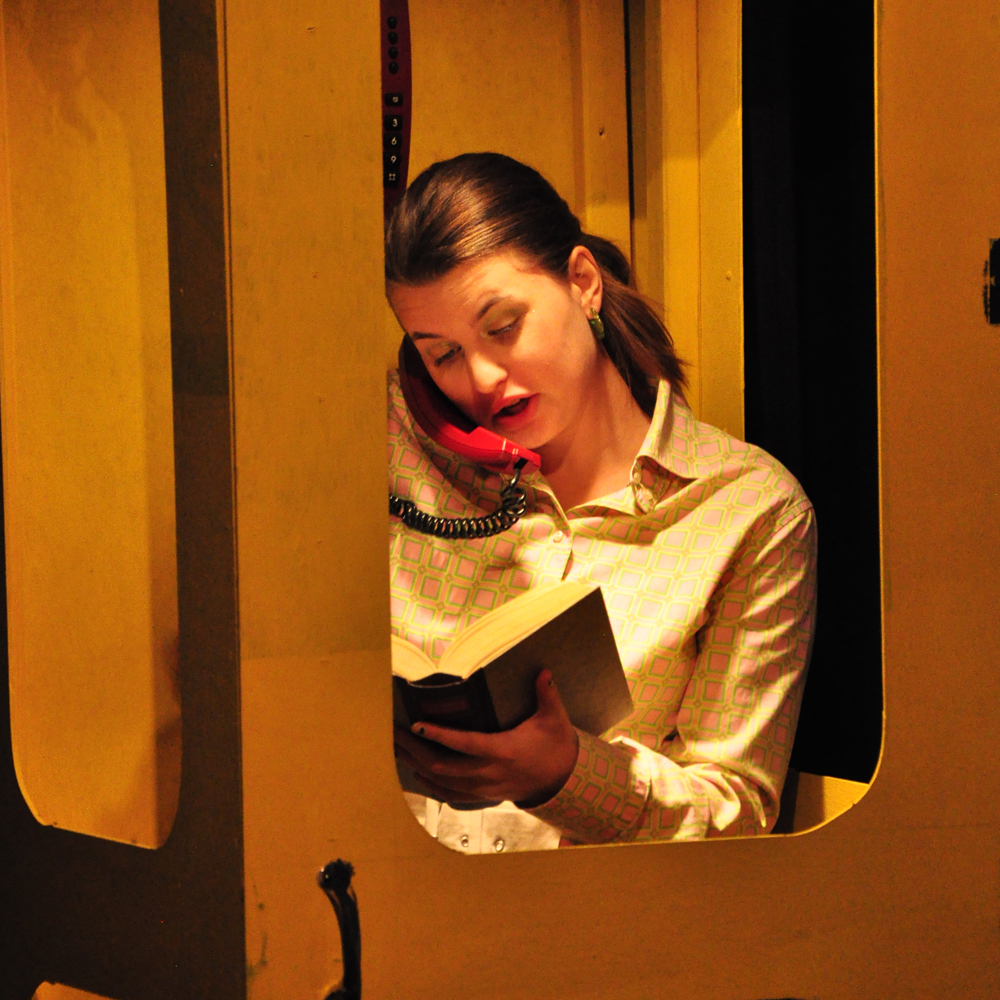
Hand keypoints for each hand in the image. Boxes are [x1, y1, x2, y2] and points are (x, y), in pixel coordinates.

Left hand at [393, 669, 579, 806]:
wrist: (562, 782)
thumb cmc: (556, 746)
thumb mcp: (554, 720)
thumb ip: (547, 695)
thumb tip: (543, 671)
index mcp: (503, 751)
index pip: (465, 744)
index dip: (439, 735)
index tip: (417, 723)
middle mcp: (488, 773)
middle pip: (442, 766)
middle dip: (415, 750)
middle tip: (394, 733)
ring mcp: (482, 788)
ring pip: (440, 782)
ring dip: (416, 765)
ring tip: (396, 748)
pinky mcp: (481, 795)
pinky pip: (447, 794)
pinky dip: (428, 784)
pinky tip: (415, 771)